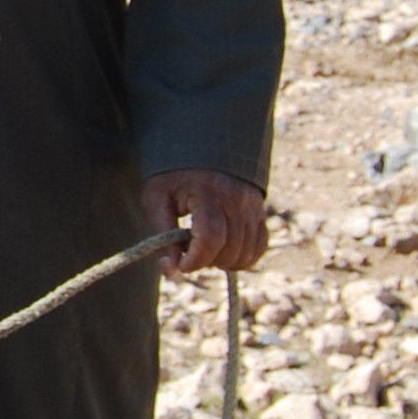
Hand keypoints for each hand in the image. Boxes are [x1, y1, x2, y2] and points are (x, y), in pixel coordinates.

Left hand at [145, 169, 267, 275]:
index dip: (196, 259)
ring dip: (224, 261)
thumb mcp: (157, 200)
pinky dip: (244, 258)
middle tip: (189, 253)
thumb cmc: (174, 176)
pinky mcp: (260, 212)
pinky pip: (259, 246)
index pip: (210, 237)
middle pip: (229, 249)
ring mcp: (252, 206)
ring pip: (246, 252)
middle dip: (207, 261)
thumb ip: (164, 238)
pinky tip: (225, 253)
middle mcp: (236, 200)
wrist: (202, 148)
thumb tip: (171, 270)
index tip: (182, 264)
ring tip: (205, 250)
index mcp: (207, 193)